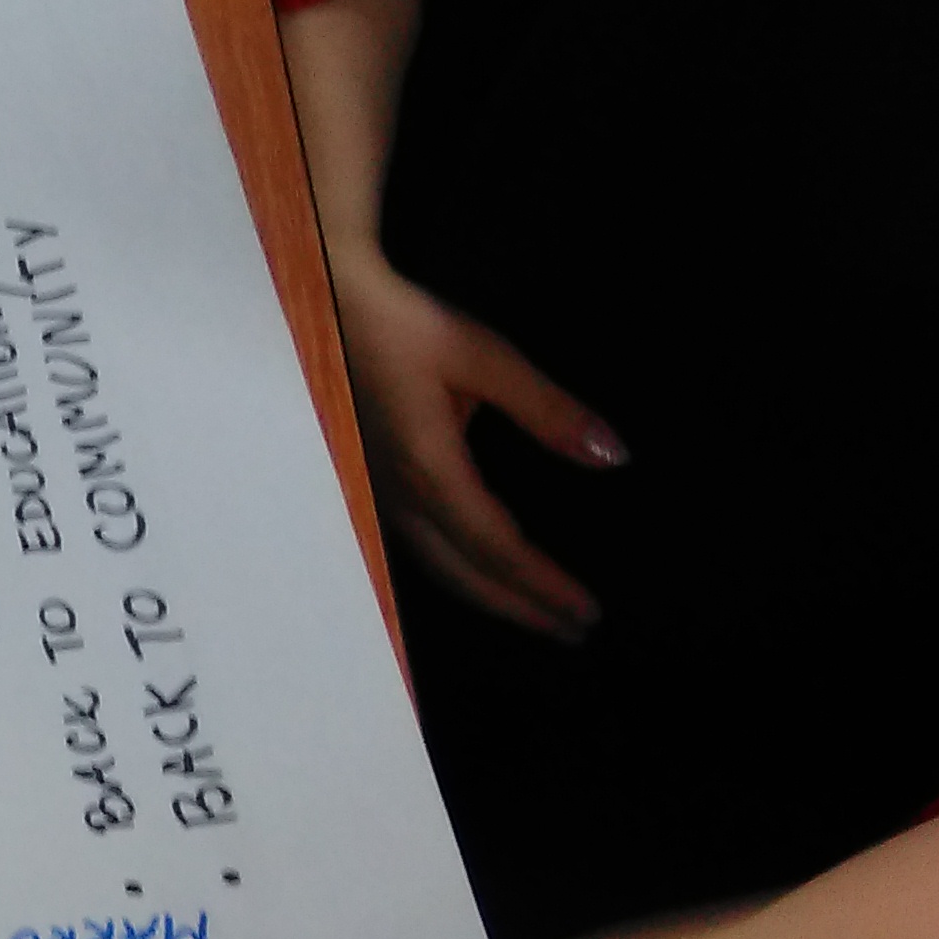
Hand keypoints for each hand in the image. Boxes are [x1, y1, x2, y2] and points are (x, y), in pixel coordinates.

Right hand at [337, 256, 621, 638]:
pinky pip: (419, 548)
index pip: (497, 547)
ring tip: (531, 613)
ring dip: (488, 596)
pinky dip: (458, 573)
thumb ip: (548, 411)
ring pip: (437, 567)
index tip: (585, 612)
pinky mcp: (372, 483)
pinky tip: (472, 571)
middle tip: (571, 632)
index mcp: (432, 472)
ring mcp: (380, 495)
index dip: (542, 585)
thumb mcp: (486, 359)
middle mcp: (402, 497)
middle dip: (520, 606)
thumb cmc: (405, 327)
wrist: (326, 306)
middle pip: (465, 573)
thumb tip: (612, 456)